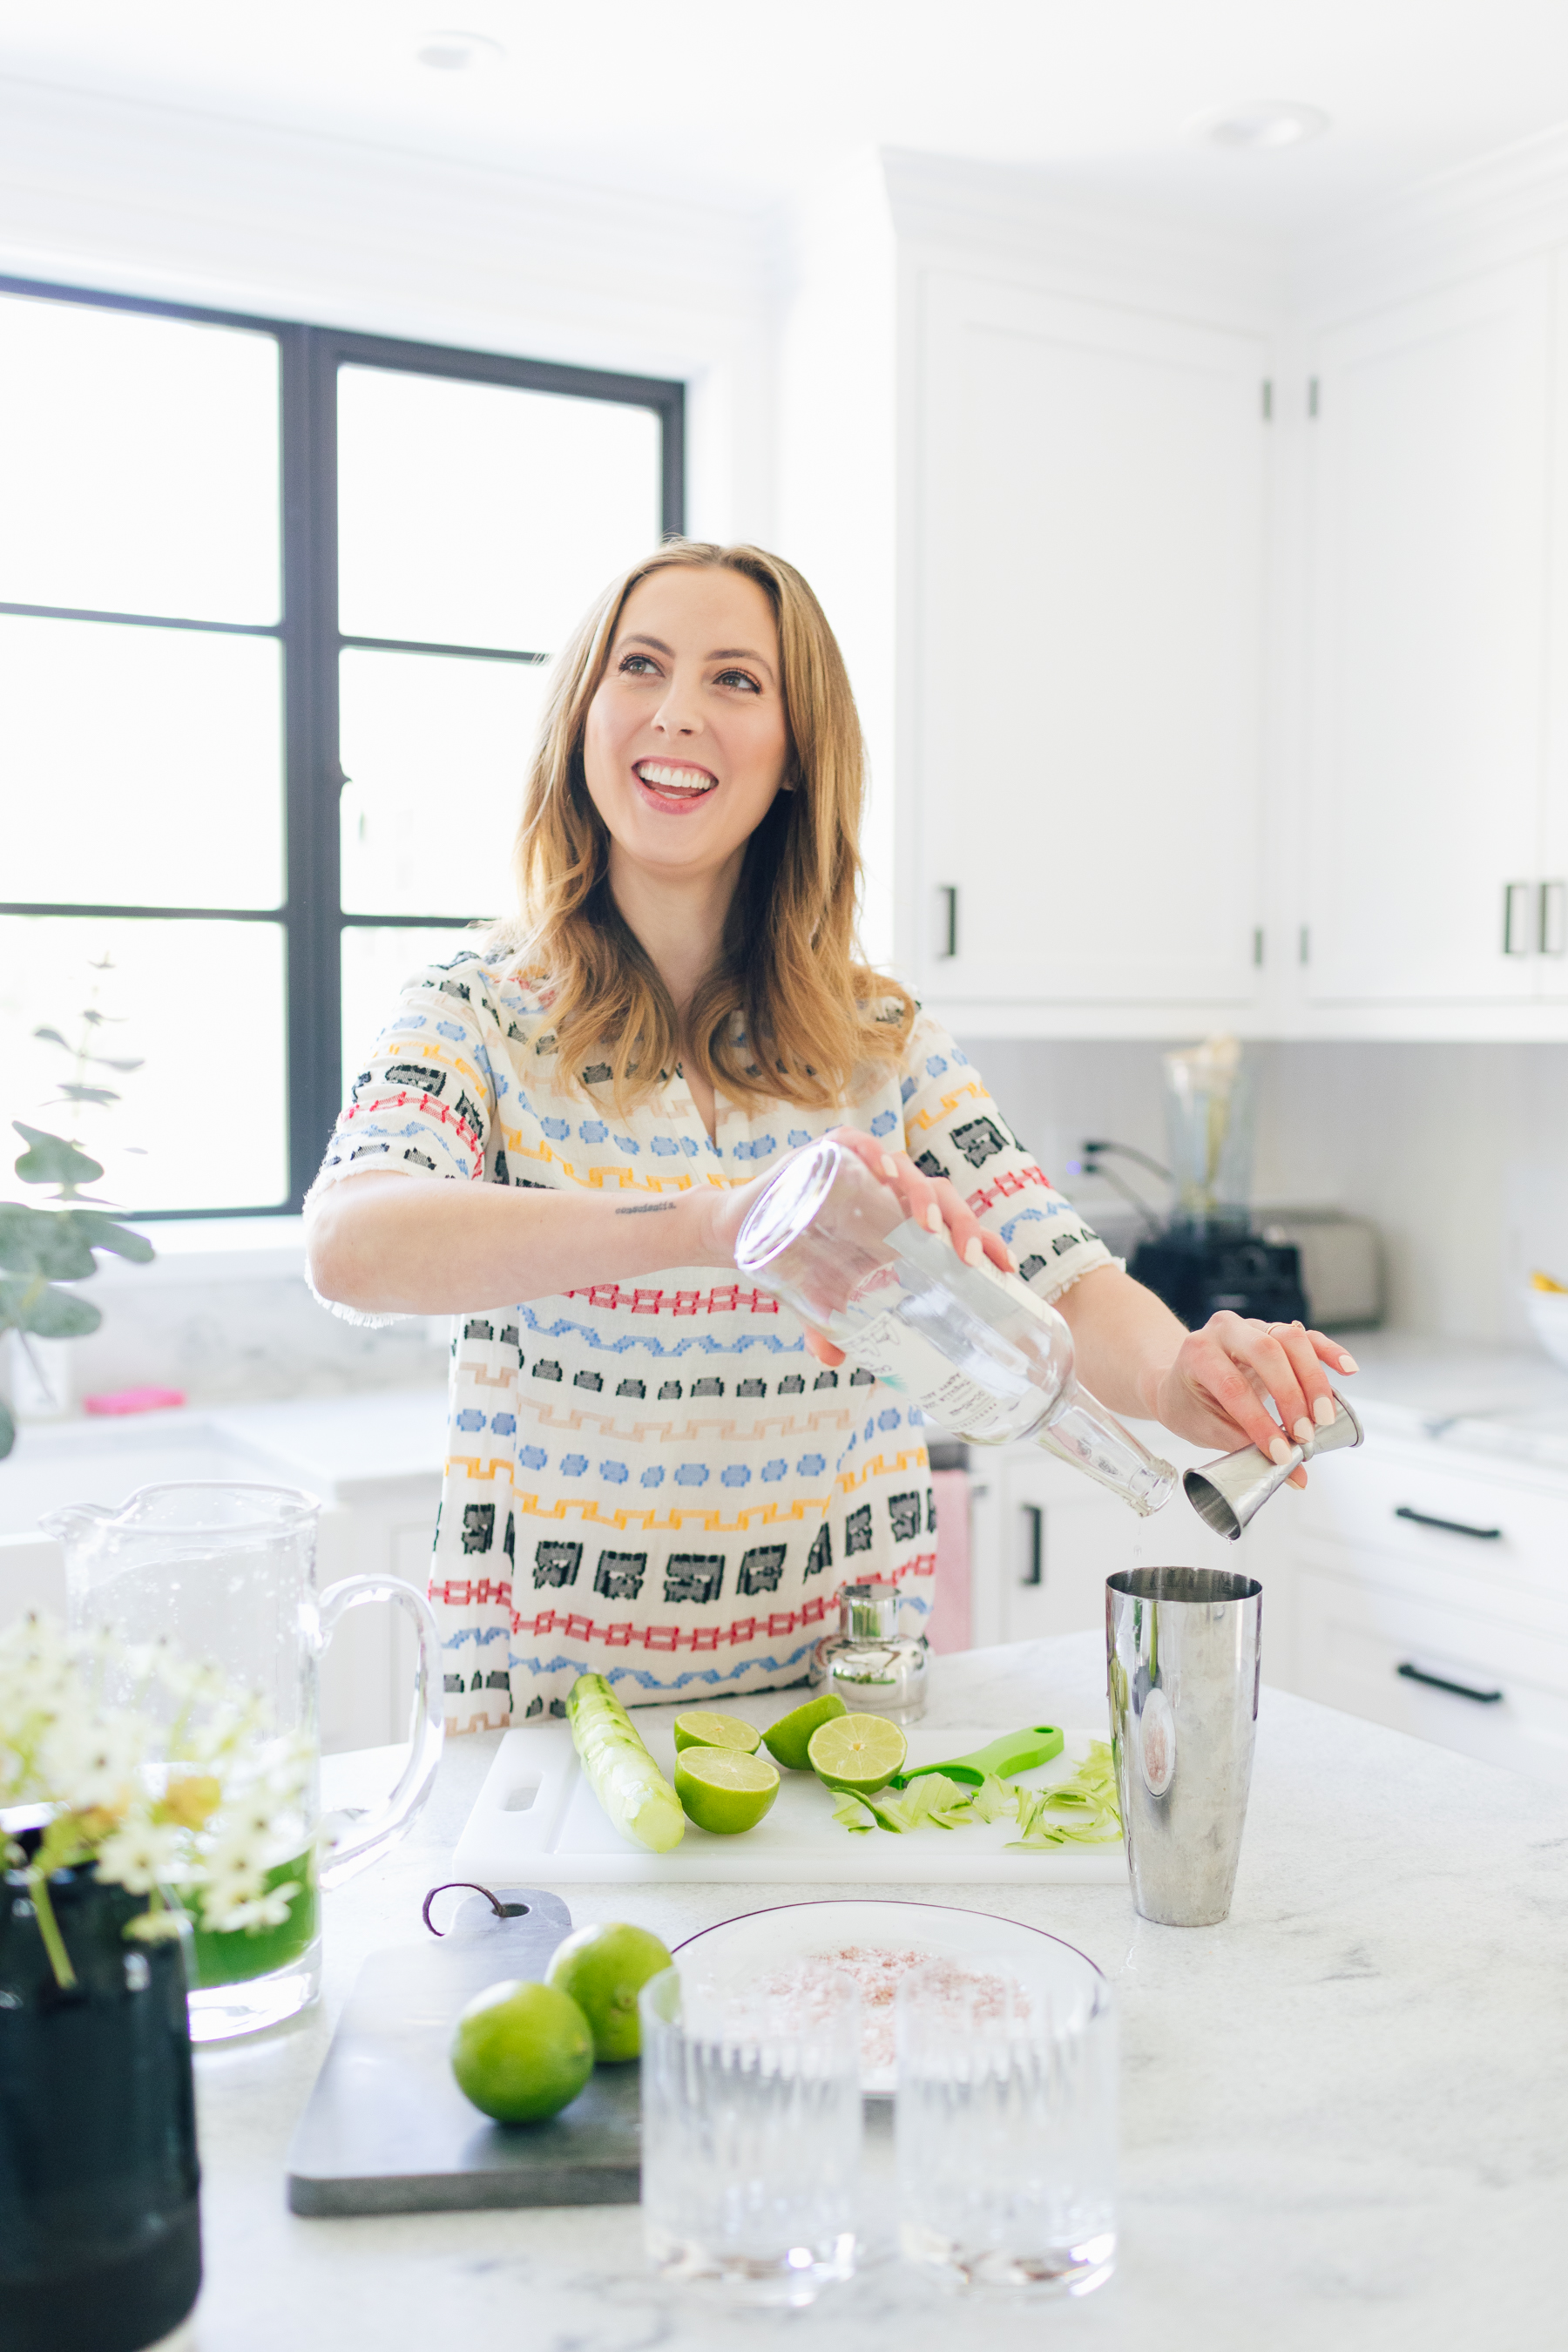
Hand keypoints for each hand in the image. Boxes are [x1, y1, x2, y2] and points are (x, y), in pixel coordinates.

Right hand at [703, 1125, 1016, 1364]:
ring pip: (909, 1171)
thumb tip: (836, 1362)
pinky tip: (884, 1173)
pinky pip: (858, 1144)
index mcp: (900, 1223)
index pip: (954, 1225)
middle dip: (962, 1223)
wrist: (740, 1228)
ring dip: (922, 1195)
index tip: (1005, 1266)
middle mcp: (888, 1192)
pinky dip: (873, 1154)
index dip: (984, 1240)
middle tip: (967, 1258)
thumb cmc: (794, 1258)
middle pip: (942, 1197)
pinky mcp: (828, 1153)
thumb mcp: (817, 1298)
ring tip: (928, 1226)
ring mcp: (861, 1169)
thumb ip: (828, 1328)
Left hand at [1148, 1315, 1358, 1486]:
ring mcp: (1251, 1326)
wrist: (1179, 1380)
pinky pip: (1306, 1336)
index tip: (1280, 1453)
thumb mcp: (1208, 1429)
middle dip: (1291, 1396)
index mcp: (1197, 1353)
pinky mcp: (1274, 1331)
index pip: (1233, 1386)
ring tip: (1324, 1418)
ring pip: (1290, 1339)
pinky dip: (1329, 1351)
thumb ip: (1250, 1450)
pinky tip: (1348, 1370)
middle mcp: (1223, 1330)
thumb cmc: (1190, 1404)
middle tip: (1305, 1435)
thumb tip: (1296, 1478)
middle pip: (1266, 1352)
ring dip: (1313, 1380)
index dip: (1259, 1422)